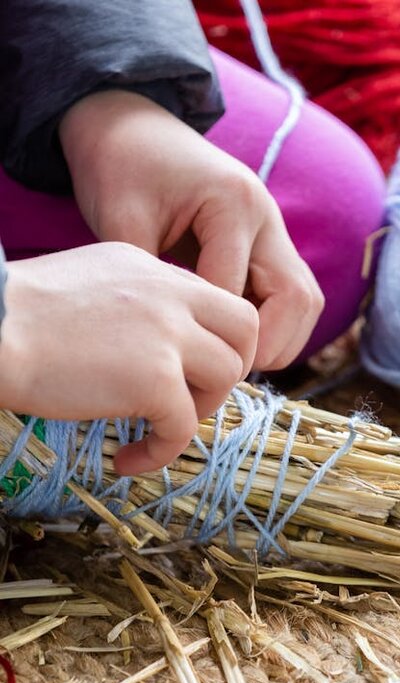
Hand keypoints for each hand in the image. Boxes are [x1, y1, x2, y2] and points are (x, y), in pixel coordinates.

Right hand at [3, 243, 257, 473]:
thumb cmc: (17, 317)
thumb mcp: (86, 286)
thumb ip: (129, 305)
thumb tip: (147, 348)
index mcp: (152, 269)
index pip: (215, 300)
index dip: (213, 341)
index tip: (187, 371)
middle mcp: (170, 293)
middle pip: (245, 329)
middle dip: (229, 370)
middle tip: (193, 399)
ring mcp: (167, 334)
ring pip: (227, 376)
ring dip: (198, 411)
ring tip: (155, 427)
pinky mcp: (155, 378)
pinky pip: (184, 427)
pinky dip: (160, 452)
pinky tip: (126, 459)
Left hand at [60, 90, 323, 369]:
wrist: (130, 130)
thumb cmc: (121, 171)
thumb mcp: (121, 224)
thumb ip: (151, 283)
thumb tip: (170, 347)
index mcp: (233, 204)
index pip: (237, 295)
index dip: (215, 339)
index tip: (182, 368)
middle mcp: (266, 217)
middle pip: (298, 300)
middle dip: (264, 346)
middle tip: (220, 373)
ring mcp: (273, 230)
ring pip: (305, 302)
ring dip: (278, 340)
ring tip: (228, 360)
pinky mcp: (268, 244)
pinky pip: (290, 296)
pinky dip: (272, 326)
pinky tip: (230, 340)